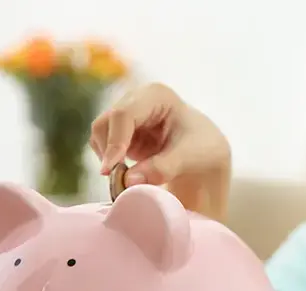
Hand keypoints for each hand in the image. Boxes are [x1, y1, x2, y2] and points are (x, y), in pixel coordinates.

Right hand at [90, 83, 230, 188]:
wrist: (205, 155)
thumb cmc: (202, 150)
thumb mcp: (188, 159)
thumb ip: (161, 168)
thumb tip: (128, 181)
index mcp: (156, 95)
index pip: (124, 114)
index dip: (114, 142)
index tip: (110, 169)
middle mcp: (136, 99)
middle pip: (105, 123)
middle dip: (109, 152)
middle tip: (118, 180)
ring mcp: (127, 115)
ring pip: (100, 135)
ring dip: (108, 158)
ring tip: (130, 177)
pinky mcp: (121, 133)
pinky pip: (104, 146)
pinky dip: (111, 162)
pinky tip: (129, 173)